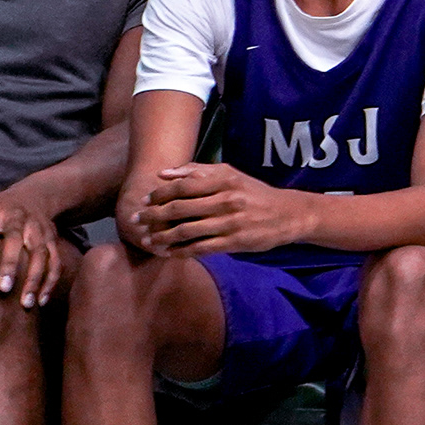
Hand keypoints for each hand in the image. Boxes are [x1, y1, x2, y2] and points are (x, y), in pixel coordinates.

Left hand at [0, 186, 69, 309]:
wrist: (34, 196)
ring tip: (25, 303)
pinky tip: (42, 301)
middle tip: (2, 289)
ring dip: (34, 278)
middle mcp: (17, 218)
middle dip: (9, 265)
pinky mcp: (52, 240)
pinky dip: (51, 281)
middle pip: (14, 241)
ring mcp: (38, 229)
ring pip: (40, 254)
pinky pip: (56, 261)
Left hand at [127, 161, 320, 258]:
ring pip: (186, 230)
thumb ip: (198, 172)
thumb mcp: (231, 175)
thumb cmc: (254, 193)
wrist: (288, 214)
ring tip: (148, 239)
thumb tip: (164, 173)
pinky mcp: (234, 242)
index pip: (183, 186)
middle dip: (153, 216)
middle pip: (179, 208)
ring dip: (162, 236)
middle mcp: (227, 200)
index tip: (145, 201)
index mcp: (225, 180)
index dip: (159, 194)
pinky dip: (180, 251)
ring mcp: (230, 222)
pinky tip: (168, 252)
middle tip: (136, 221)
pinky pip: (200, 248)